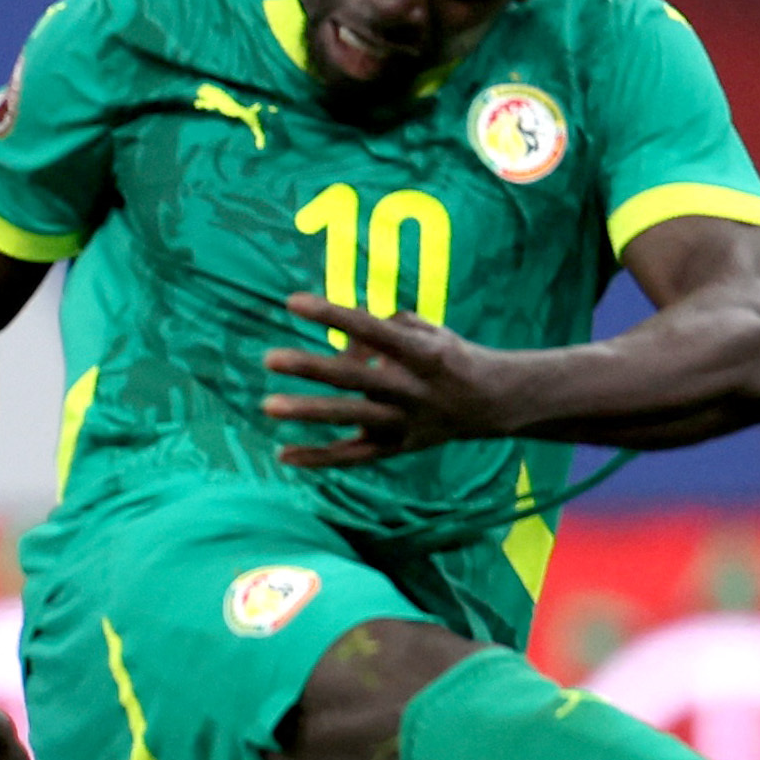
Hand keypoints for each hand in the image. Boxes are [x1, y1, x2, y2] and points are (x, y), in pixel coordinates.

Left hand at [262, 294, 514, 467]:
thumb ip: (382, 328)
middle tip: (269, 359)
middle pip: (355, 378)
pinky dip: (319, 457)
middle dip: (311, 368)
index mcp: (422, 353)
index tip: (293, 302)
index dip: (332, 315)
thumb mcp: (426, 330)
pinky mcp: (396, 447)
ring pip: (350, 417)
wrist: (491, 403)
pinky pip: (353, 456)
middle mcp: (412, 389)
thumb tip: (341, 346)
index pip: (372, 330)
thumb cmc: (447, 355)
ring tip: (268, 406)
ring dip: (309, 412)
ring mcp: (404, 422)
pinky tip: (283, 454)